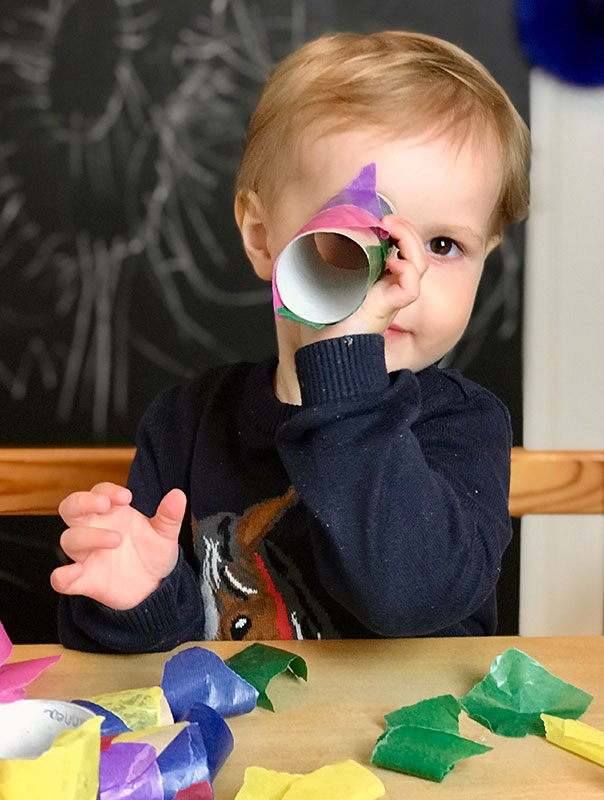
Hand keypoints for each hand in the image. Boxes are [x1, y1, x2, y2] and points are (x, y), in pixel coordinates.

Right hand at [50, 483, 186, 609]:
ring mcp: (87, 555)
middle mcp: (94, 529)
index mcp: (112, 514)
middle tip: (105, 504)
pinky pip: (61, 579)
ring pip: (69, 539)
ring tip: (117, 540)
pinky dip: (62, 576)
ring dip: (89, 536)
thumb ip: (169, 516)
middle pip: (71, 508)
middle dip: (83, 502)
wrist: (155, 588)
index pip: (99, 492)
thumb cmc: (153, 554)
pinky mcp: (85, 580)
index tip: (126, 497)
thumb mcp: (165, 534)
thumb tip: (178, 495)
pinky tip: (73, 572)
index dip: (108, 490)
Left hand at [282, 215, 428, 348]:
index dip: (394, 230)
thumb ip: (316, 265)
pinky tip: (395, 262)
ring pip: (418, 264)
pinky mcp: (388, 307)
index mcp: (373, 278)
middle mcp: (386, 286)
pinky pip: (411, 287)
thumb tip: (300, 242)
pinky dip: (407, 271)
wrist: (323, 352)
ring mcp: (390, 296)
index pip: (396, 249)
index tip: (376, 218)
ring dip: (410, 241)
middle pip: (412, 252)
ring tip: (392, 227)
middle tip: (387, 219)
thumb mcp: (316, 284)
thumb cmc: (320, 325)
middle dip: (405, 229)